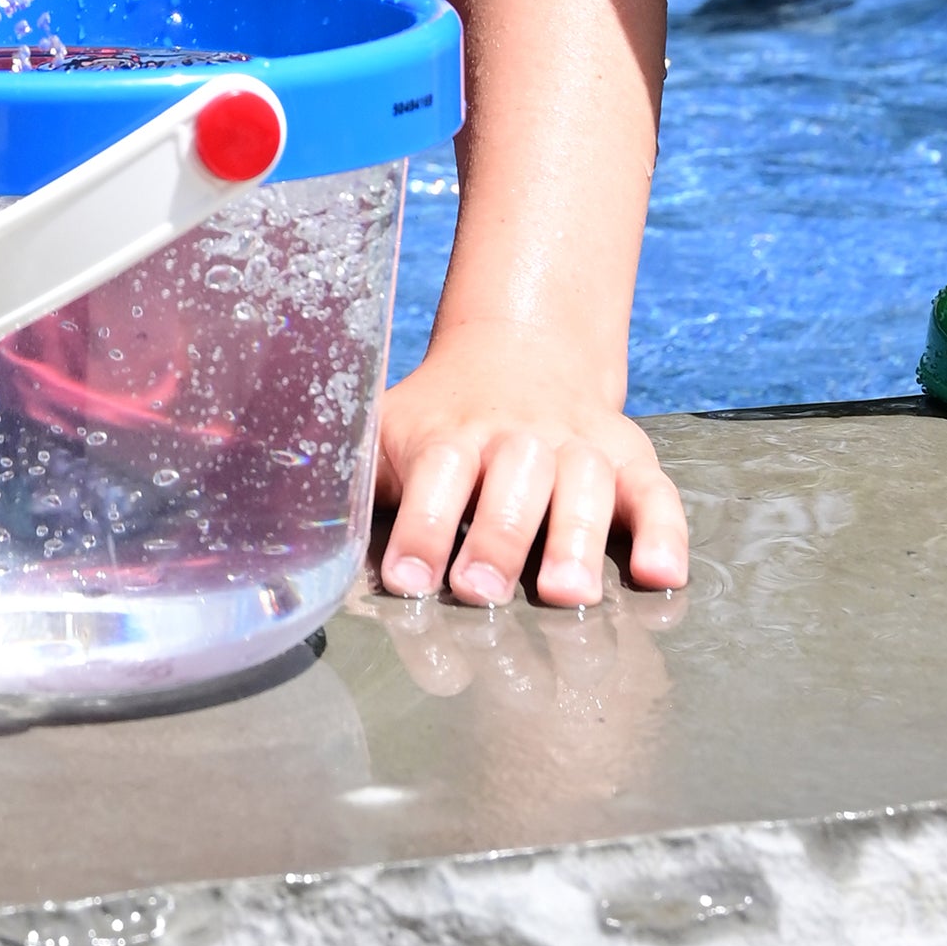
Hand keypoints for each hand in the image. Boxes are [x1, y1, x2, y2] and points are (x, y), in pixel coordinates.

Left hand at [374, 318, 688, 608]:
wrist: (519, 351)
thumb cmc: (441, 419)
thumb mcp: (388, 427)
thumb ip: (351, 474)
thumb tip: (281, 526)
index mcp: (453, 433)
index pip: (437, 474)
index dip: (423, 527)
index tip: (410, 580)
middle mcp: (520, 437)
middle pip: (514, 481)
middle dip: (497, 537)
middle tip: (481, 591)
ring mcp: (579, 445)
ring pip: (586, 486)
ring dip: (576, 539)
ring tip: (567, 594)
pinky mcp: (630, 460)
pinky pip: (657, 493)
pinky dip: (665, 532)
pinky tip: (663, 575)